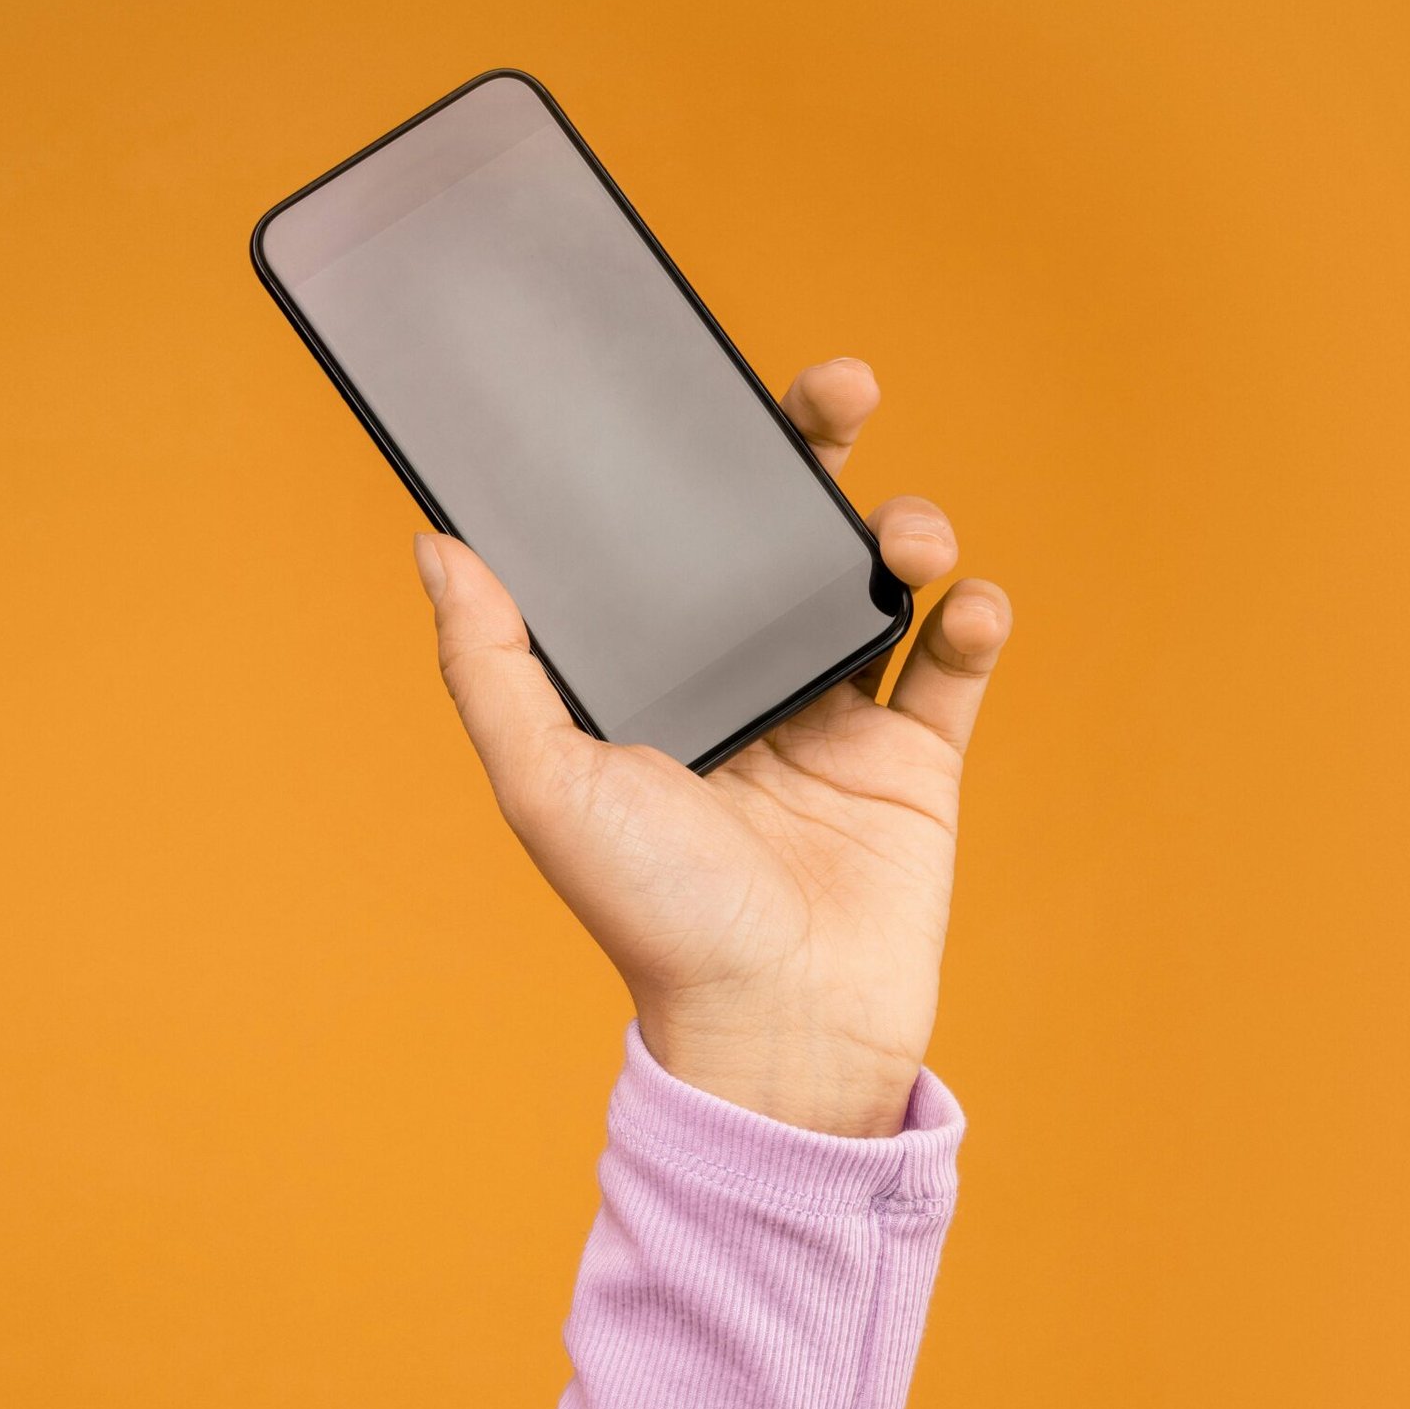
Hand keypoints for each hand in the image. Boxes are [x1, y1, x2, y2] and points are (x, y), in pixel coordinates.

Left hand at [412, 357, 1010, 1135]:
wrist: (779, 1029)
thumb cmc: (651, 916)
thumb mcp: (544, 784)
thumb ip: (492, 666)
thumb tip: (436, 544)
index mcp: (659, 679)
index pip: (673, 537)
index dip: (693, 455)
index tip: (705, 379)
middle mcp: (746, 684)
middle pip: (784, 533)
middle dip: (813, 448)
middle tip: (838, 390)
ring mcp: (837, 719)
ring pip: (877, 582)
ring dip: (902, 531)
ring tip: (905, 544)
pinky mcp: (915, 761)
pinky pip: (954, 663)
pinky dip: (973, 617)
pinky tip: (965, 604)